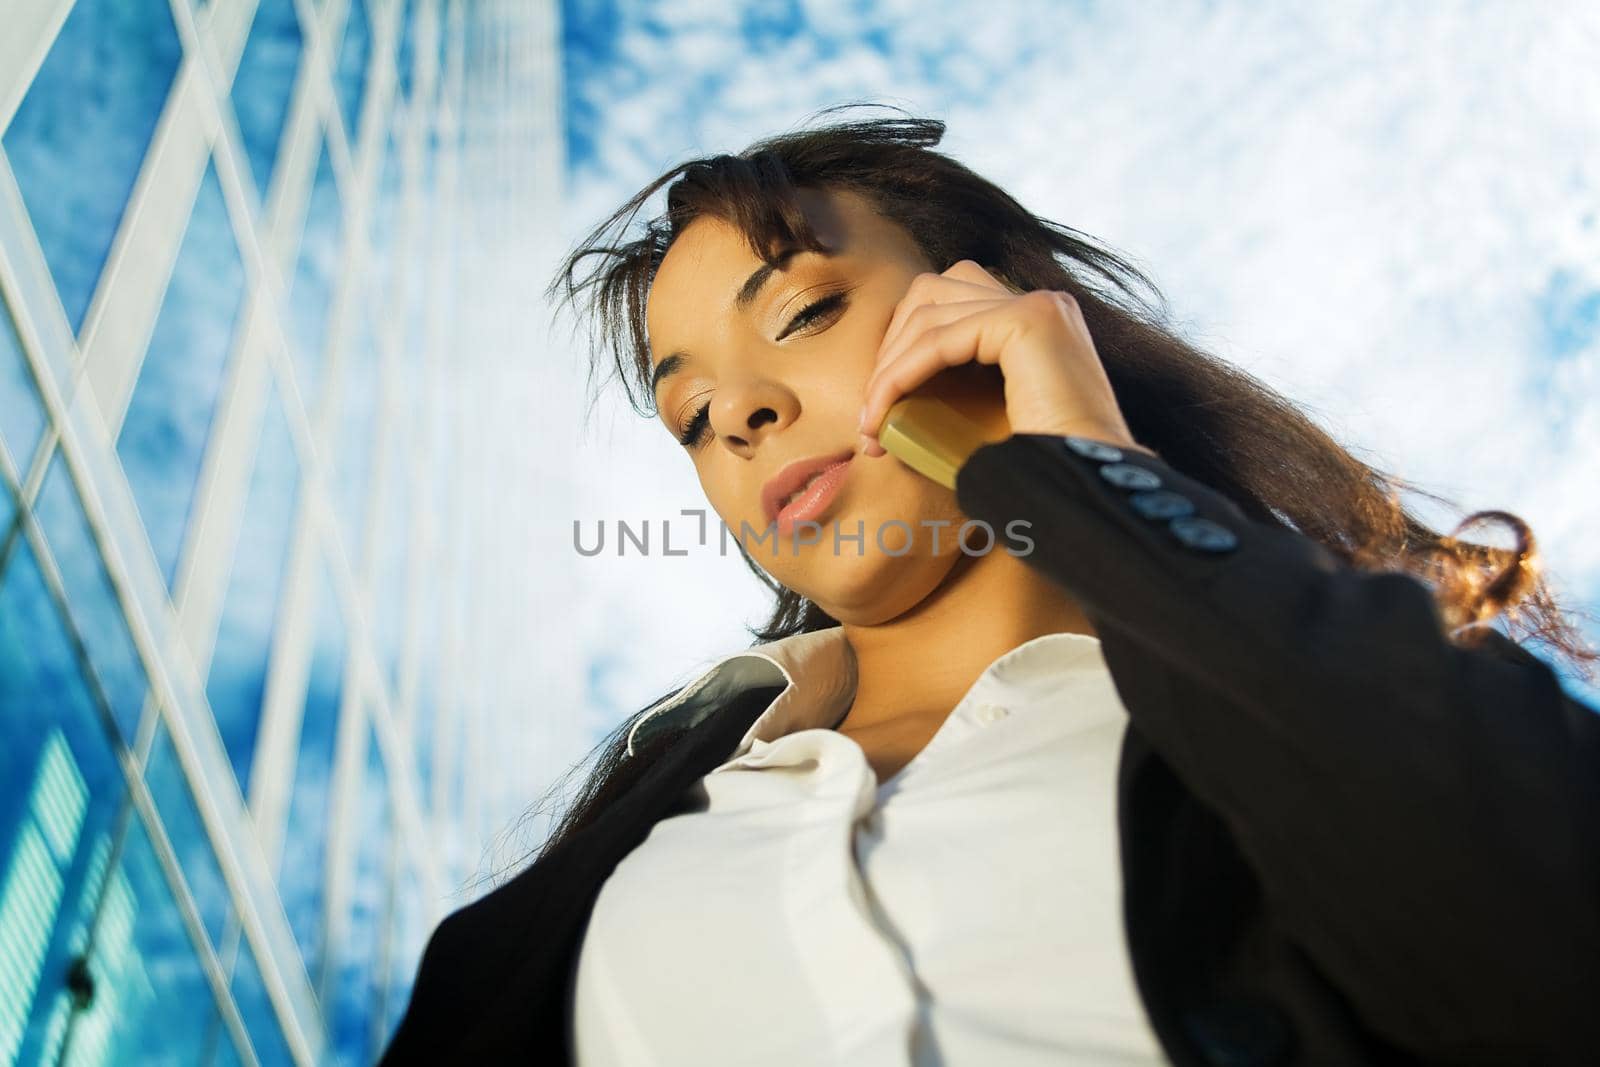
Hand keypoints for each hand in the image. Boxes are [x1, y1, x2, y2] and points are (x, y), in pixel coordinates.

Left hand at [857, 260, 1155, 458]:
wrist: (1089, 494)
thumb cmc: (1039, 474)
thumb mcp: (987, 419)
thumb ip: (955, 389)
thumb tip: (885, 392)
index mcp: (1038, 322)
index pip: (947, 303)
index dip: (902, 347)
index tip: (878, 409)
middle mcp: (1042, 304)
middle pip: (932, 291)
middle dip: (890, 346)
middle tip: (871, 411)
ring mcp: (1038, 307)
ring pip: (928, 312)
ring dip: (888, 368)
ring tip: (873, 422)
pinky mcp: (1028, 322)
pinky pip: (938, 339)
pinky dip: (901, 374)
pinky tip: (884, 413)